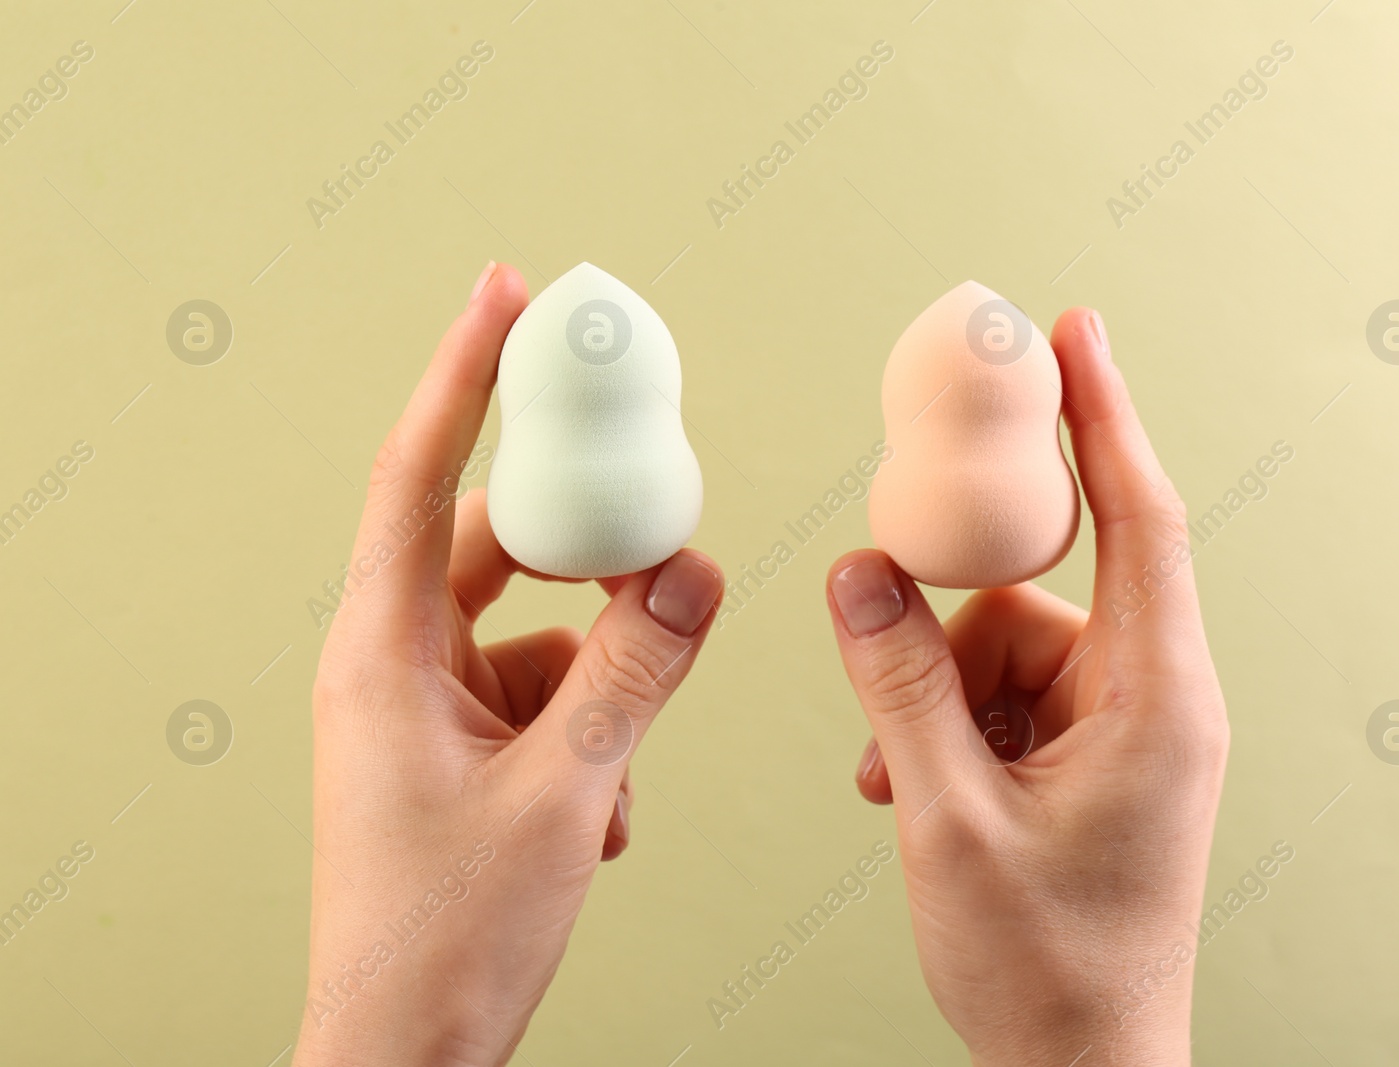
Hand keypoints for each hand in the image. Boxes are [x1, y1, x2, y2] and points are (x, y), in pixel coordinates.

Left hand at [293, 263, 724, 1066]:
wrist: (406, 1053)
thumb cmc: (444, 938)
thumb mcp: (563, 793)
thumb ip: (634, 671)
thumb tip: (690, 574)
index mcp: (382, 654)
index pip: (422, 476)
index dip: (464, 373)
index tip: (504, 293)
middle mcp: (396, 665)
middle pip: (499, 551)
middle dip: (587, 558)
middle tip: (656, 540)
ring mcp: (427, 709)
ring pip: (538, 634)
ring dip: (602, 679)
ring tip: (619, 764)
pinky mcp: (461, 749)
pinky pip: (545, 696)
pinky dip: (590, 734)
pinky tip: (602, 813)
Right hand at [827, 307, 1226, 1065]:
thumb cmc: (1044, 966)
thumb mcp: (947, 817)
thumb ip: (899, 684)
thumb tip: (858, 572)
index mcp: (1155, 699)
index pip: (1138, 518)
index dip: (1103, 415)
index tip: (1073, 330)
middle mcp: (1152, 700)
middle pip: (1038, 594)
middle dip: (951, 625)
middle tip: (890, 642)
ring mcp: (1121, 734)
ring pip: (1006, 651)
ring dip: (932, 697)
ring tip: (890, 778)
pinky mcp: (1089, 764)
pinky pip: (1004, 700)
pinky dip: (946, 727)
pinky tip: (904, 786)